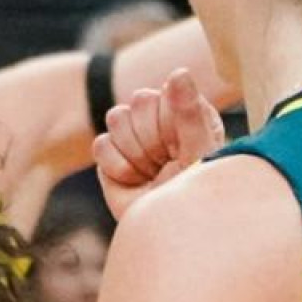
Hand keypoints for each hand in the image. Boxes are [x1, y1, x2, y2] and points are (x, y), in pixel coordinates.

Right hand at [92, 68, 225, 221]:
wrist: (171, 229)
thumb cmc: (195, 191)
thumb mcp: (199, 152)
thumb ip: (188, 112)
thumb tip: (179, 72)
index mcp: (189, 108)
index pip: (166, 91)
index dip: (170, 123)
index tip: (183, 149)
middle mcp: (161, 117)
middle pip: (139, 101)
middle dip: (153, 139)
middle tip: (167, 163)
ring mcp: (134, 134)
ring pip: (117, 118)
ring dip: (136, 153)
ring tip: (153, 172)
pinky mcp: (111, 155)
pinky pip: (101, 145)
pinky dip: (119, 168)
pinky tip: (136, 180)